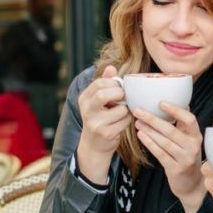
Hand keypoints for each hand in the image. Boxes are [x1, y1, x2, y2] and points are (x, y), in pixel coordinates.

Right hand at [76, 66, 131, 182]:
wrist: (94, 145)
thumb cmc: (99, 117)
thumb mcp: (97, 100)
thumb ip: (104, 83)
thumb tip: (111, 67)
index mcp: (84, 99)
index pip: (99, 83)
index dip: (113, 83)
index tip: (119, 87)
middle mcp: (86, 110)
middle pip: (103, 94)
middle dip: (119, 94)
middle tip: (124, 96)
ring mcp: (95, 123)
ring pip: (120, 109)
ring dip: (126, 108)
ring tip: (123, 111)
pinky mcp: (106, 133)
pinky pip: (125, 121)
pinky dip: (128, 119)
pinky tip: (123, 121)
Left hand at [133, 103, 203, 212]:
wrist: (192, 185)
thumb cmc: (187, 157)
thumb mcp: (190, 141)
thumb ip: (184, 125)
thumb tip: (180, 101)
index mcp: (196, 136)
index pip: (189, 120)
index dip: (176, 110)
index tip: (161, 103)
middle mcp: (193, 147)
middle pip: (171, 130)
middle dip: (152, 119)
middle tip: (138, 110)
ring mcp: (185, 159)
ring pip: (163, 141)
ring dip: (148, 130)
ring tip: (137, 122)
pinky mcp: (175, 169)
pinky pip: (160, 153)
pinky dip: (149, 143)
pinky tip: (141, 135)